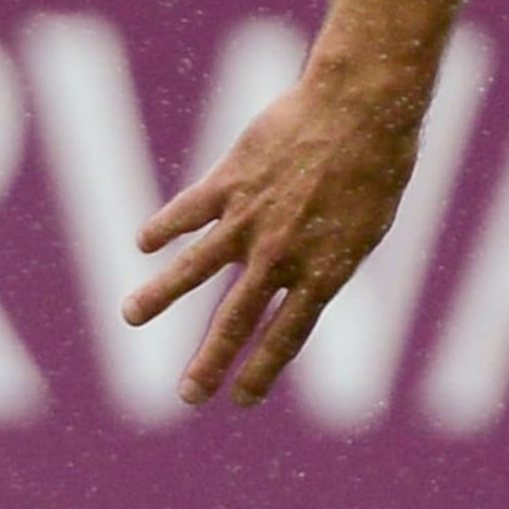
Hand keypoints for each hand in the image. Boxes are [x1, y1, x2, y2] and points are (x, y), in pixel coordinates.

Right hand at [122, 73, 425, 405]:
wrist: (360, 109)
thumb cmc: (377, 166)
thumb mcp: (365, 227)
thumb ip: (325, 257)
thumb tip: (299, 277)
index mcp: (321, 273)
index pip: (285, 337)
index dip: (261, 372)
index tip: (239, 400)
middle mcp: (279, 255)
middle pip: (235, 320)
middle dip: (208, 362)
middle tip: (186, 396)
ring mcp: (250, 219)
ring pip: (193, 267)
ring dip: (159, 295)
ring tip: (130, 316)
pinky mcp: (230, 181)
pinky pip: (188, 211)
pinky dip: (164, 227)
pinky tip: (143, 244)